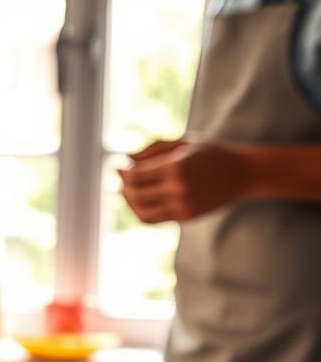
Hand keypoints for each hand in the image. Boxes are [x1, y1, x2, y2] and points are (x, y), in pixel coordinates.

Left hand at [117, 138, 252, 223]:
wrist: (243, 174)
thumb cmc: (211, 153)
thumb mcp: (184, 143)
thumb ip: (152, 149)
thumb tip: (125, 160)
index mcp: (176, 167)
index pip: (135, 175)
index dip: (122, 171)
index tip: (118, 165)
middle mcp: (177, 189)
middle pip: (134, 194)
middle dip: (123, 185)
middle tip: (121, 177)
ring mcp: (181, 206)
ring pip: (140, 211)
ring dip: (129, 201)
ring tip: (129, 190)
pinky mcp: (185, 217)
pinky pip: (152, 219)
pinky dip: (140, 210)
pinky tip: (141, 199)